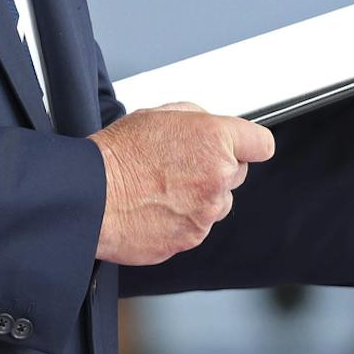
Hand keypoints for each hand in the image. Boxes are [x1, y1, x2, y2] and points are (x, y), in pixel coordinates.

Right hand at [87, 101, 275, 265]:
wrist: (92, 195)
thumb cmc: (117, 155)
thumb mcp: (157, 115)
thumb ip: (195, 119)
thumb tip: (207, 126)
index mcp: (214, 140)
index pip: (261, 144)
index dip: (249, 145)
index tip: (245, 148)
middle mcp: (217, 176)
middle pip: (238, 174)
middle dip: (217, 169)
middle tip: (181, 166)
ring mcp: (207, 211)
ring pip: (217, 203)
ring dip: (200, 198)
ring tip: (162, 189)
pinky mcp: (192, 238)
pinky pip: (196, 227)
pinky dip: (181, 220)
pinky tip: (156, 207)